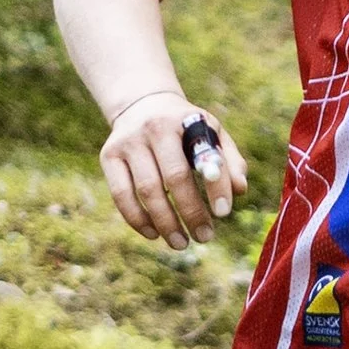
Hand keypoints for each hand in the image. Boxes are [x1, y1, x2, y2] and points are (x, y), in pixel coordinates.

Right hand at [100, 89, 248, 250]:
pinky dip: (137, 219)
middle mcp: (154, 128)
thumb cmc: (187, 129)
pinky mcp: (108, 156)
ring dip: (166, 223)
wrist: (142, 105)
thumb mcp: (212, 133)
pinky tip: (154, 233)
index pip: (204, 157)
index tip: (223, 214)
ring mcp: (128, 142)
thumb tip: (239, 190)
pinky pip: (121, 194)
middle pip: (174, 178)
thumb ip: (228, 160)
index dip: (215, 186)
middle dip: (191, 212)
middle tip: (205, 237)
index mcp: (186, 121)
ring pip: (147, 190)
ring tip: (181, 243)